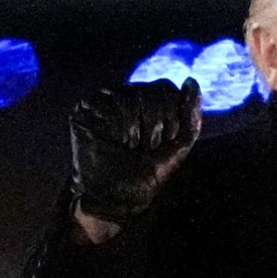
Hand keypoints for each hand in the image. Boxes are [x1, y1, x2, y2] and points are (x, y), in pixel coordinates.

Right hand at [69, 79, 201, 225]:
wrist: (118, 196)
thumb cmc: (147, 171)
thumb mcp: (179, 144)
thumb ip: (190, 114)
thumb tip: (192, 81)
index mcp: (149, 99)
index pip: (166, 88)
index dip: (170, 116)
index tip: (163, 141)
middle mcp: (127, 94)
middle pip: (150, 92)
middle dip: (154, 124)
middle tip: (145, 147)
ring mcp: (105, 100)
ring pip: (129, 96)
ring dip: (135, 129)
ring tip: (129, 146)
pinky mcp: (85, 109)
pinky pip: (107, 104)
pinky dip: (116, 128)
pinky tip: (113, 141)